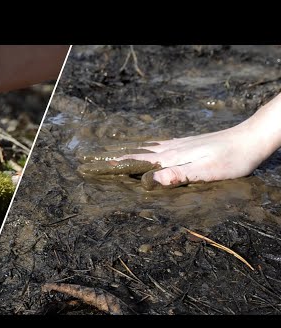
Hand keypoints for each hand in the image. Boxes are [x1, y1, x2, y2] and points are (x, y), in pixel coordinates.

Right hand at [81, 93, 280, 189]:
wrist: (248, 140)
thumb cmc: (230, 161)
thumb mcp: (205, 173)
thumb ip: (176, 176)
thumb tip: (147, 181)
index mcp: (168, 159)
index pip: (131, 162)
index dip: (109, 165)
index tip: (87, 167)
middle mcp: (167, 149)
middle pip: (130, 153)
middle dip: (106, 157)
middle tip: (84, 160)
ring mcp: (173, 145)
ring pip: (138, 147)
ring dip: (117, 150)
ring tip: (101, 151)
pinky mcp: (181, 144)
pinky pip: (151, 144)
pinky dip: (136, 144)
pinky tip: (135, 145)